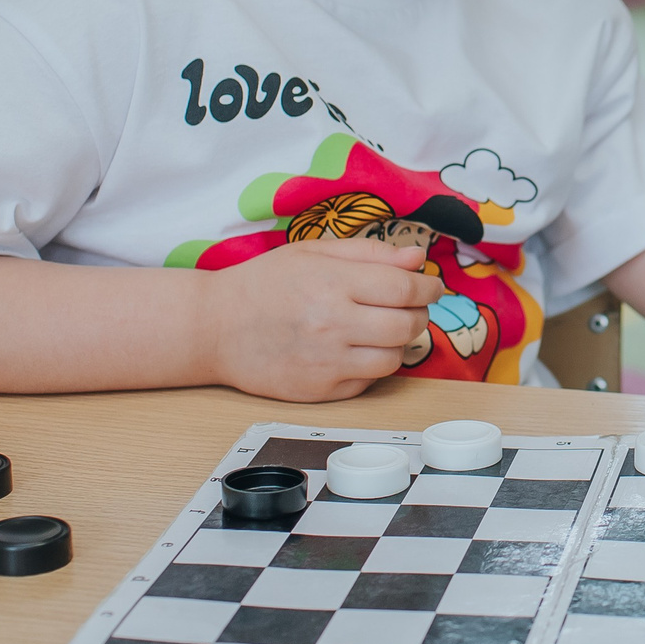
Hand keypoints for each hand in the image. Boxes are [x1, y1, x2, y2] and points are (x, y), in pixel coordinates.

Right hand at [198, 237, 442, 400]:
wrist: (214, 327)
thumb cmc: (264, 283)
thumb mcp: (313, 252)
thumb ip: (369, 254)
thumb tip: (417, 258)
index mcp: (332, 283)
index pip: (405, 289)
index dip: (428, 288)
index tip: (430, 287)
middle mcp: (332, 324)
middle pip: (407, 326)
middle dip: (420, 315)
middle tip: (412, 308)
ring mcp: (326, 362)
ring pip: (394, 359)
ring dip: (400, 343)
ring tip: (385, 329)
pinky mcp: (318, 391)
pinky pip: (368, 382)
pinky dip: (372, 367)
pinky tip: (358, 350)